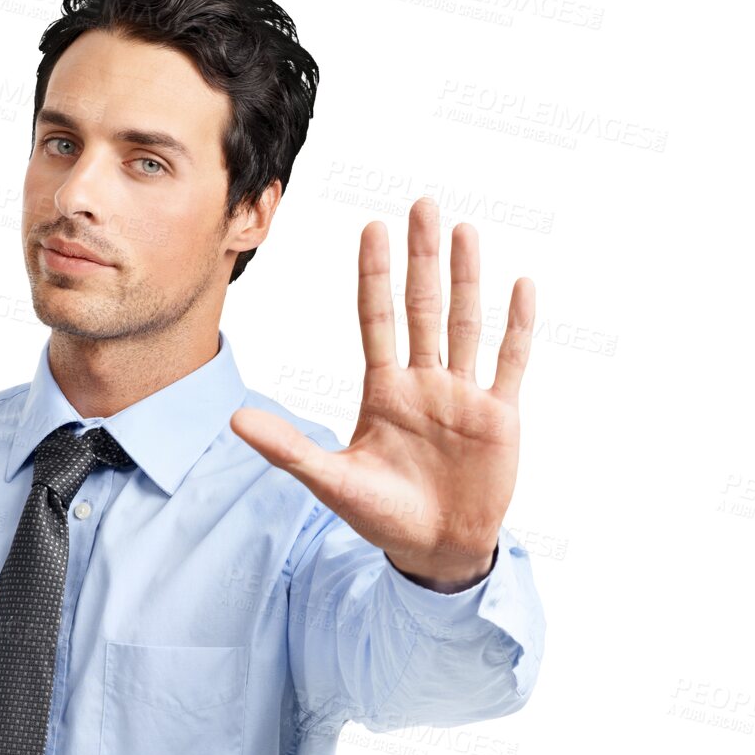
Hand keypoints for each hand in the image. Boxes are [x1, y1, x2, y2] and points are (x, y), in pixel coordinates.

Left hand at [230, 196, 533, 589]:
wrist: (434, 551)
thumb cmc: (382, 517)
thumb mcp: (330, 481)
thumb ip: (287, 448)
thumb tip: (234, 420)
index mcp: (384, 392)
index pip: (377, 319)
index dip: (375, 275)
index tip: (372, 228)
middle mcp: (424, 383)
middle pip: (423, 307)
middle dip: (422, 258)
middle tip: (421, 204)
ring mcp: (462, 395)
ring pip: (465, 323)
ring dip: (467, 278)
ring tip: (464, 230)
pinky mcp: (498, 415)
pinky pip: (510, 361)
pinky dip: (517, 326)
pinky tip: (520, 287)